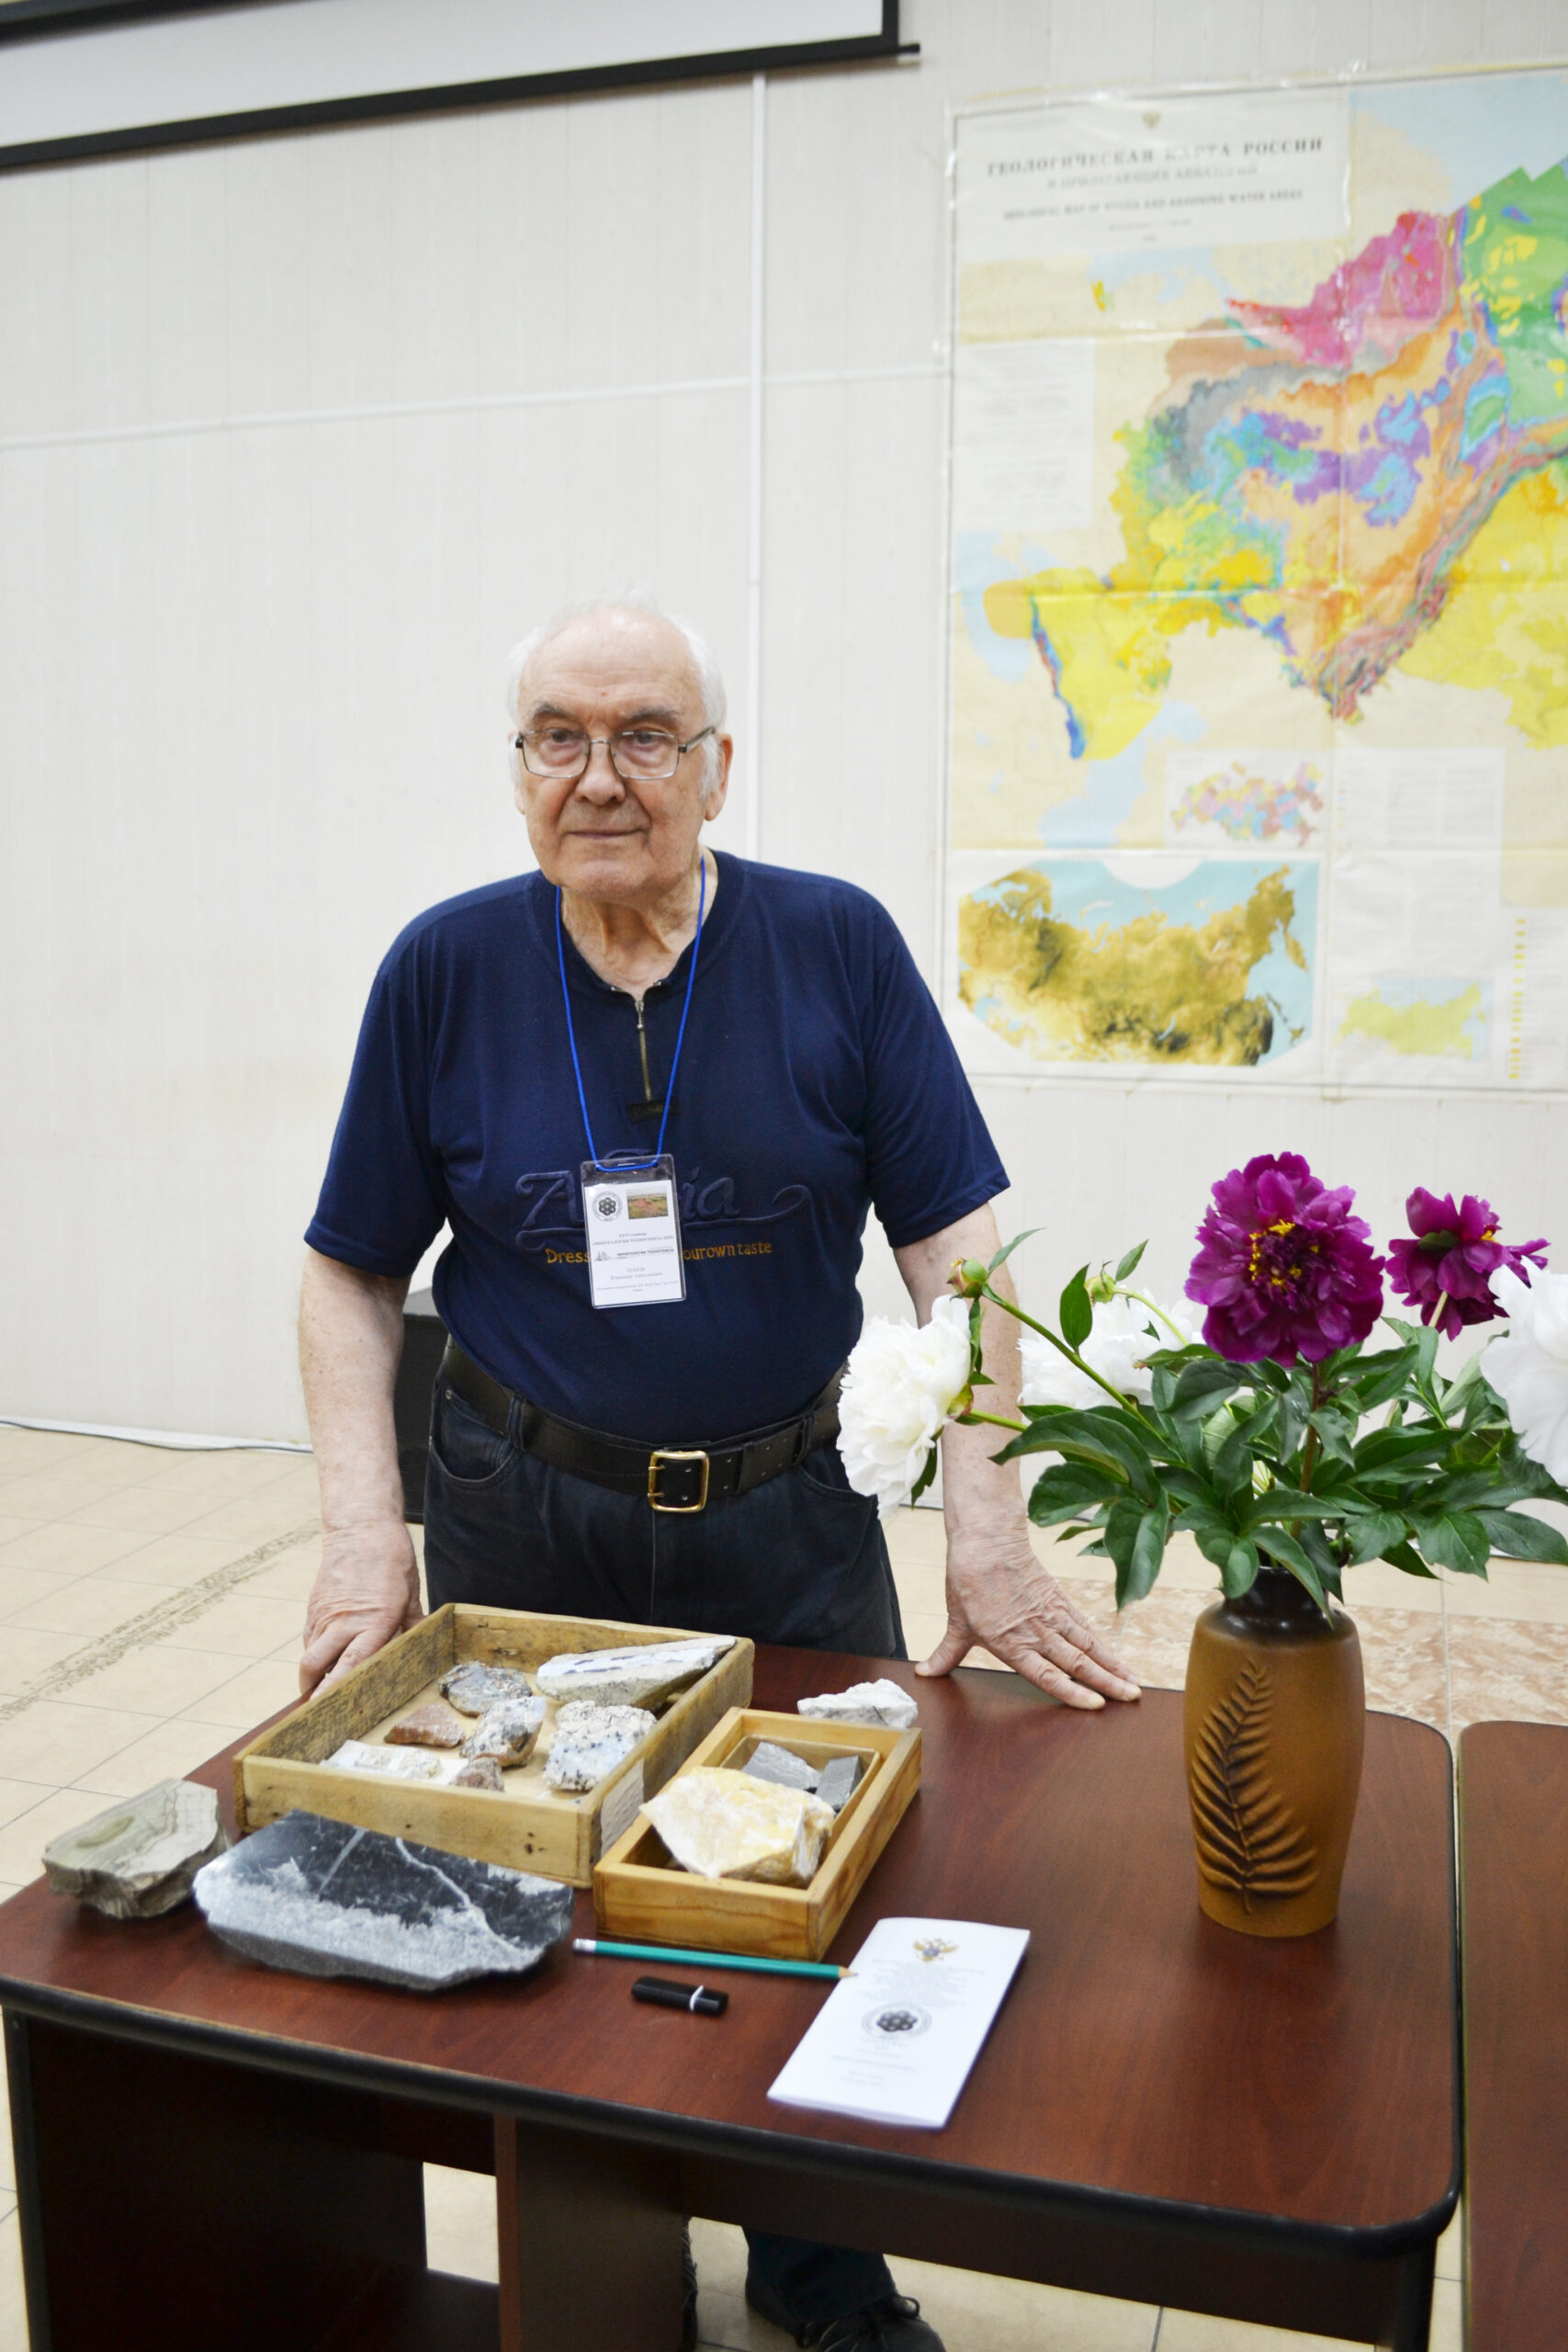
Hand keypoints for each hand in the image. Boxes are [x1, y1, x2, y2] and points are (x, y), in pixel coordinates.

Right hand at [300, 1520, 422, 1696]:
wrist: (361, 1529)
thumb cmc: (391, 1560)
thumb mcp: (410, 1594)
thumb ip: (412, 1625)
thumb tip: (423, 1643)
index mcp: (373, 1622)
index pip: (351, 1665)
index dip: (338, 1689)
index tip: (330, 1709)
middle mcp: (345, 1622)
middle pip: (315, 1665)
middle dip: (313, 1690)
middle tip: (318, 1708)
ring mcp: (325, 1615)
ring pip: (310, 1654)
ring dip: (312, 1674)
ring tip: (320, 1688)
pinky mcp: (314, 1606)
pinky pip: (310, 1638)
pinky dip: (314, 1652)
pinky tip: (326, 1657)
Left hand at [916, 1527, 1139, 1708]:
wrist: (986, 1541)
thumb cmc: (968, 1581)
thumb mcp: (956, 1622)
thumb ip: (947, 1653)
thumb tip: (925, 1672)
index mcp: (1010, 1644)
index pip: (1047, 1675)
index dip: (1072, 1693)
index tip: (1096, 1706)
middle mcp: (1035, 1632)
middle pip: (1077, 1662)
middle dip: (1106, 1683)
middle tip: (1131, 1699)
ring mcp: (1050, 1615)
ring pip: (1087, 1644)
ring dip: (1112, 1664)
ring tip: (1133, 1683)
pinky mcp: (1058, 1600)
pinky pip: (1084, 1625)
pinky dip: (1101, 1642)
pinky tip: (1114, 1656)